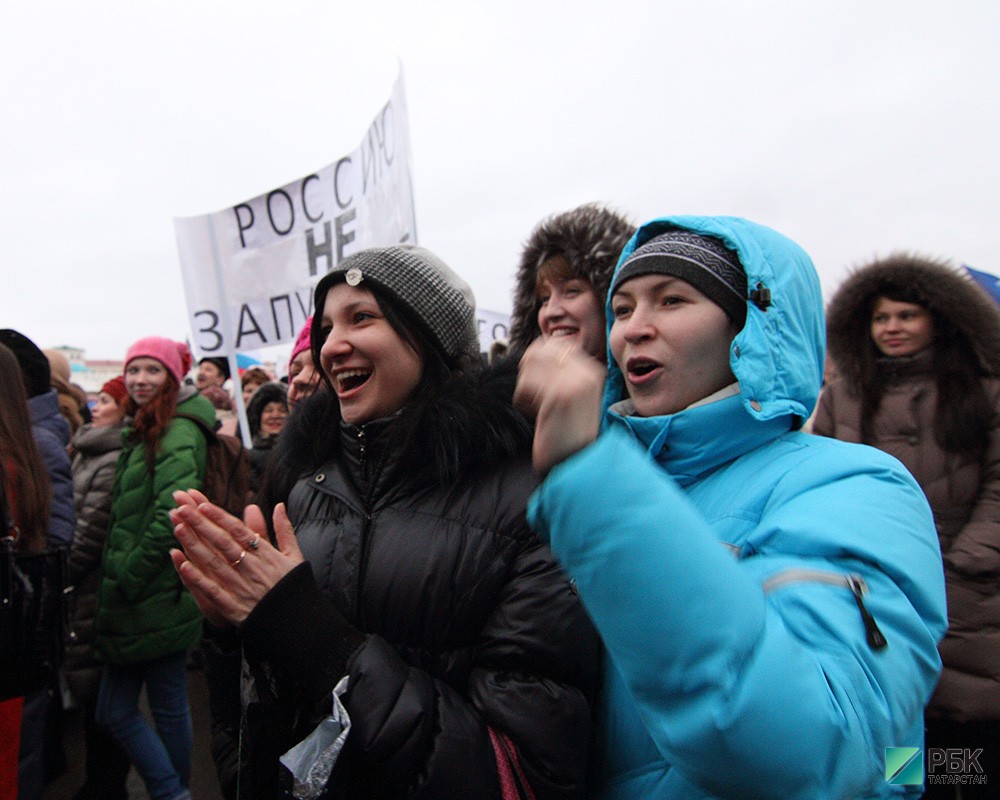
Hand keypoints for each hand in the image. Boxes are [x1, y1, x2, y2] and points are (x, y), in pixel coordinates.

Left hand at [169, 489, 304, 626]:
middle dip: (201, 525)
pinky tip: (183, 565)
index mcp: (266, 555)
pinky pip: (213, 590)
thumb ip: (284, 530)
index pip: (239, 532)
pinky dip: (198, 578)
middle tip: (182, 508)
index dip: (220, 518)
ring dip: (195, 546)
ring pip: (214, 563)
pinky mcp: (234, 607)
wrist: (298, 622)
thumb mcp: (295, 555)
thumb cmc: (294, 586)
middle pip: (222, 543)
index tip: (202, 505)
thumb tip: (279, 505)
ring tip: (178, 528)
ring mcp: (242, 587)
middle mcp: (252, 568)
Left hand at [513, 338, 604, 474]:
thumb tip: (533, 351)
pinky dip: (523, 401)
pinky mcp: (559, 396)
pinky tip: (536, 415)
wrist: (578, 461)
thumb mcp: (572, 393)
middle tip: (534, 395)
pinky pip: (525, 385)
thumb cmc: (568, 431)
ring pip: (529, 365)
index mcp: (592, 369)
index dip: (537, 359)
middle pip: (539, 350)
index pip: (555, 343)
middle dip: (528, 371)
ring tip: (537, 407)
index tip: (539, 384)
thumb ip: (560, 371)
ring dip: (525, 387)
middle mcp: (587, 372)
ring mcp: (575, 383)